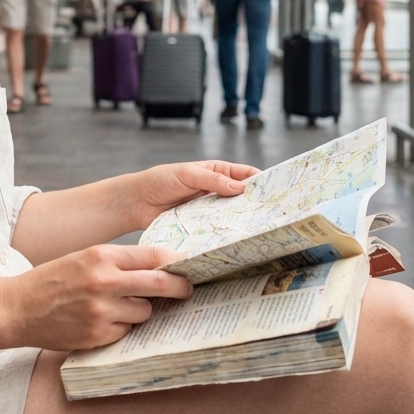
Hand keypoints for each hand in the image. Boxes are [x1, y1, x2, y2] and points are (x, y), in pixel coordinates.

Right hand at [9, 245, 190, 351]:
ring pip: (145, 311)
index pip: (154, 256)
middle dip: (181, 288)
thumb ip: (120, 262)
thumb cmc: (55, 279)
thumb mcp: (85, 257)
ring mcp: (102, 311)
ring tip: (121, 305)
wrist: (19, 307)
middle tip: (187, 290)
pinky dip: (122, 326)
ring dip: (142, 309)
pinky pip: (126, 331)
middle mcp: (104, 282)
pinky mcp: (98, 335)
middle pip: (160, 285)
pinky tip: (103, 320)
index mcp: (102, 256)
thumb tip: (161, 268)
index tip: (188, 266)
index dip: (177, 262)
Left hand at [127, 160, 259, 230]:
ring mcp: (210, 210)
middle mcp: (216, 191)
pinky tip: (235, 241)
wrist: (137, 202)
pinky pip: (217, 230)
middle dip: (257, 204)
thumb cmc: (160, 180)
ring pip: (233, 215)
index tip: (276, 190)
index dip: (261, 180)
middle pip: (243, 198)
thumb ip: (212, 179)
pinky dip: (226, 234)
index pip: (245, 174)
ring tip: (259, 231)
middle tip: (272, 214)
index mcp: (216, 172)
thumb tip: (240, 187)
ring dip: (243, 221)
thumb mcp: (187, 174)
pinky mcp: (201, 226)